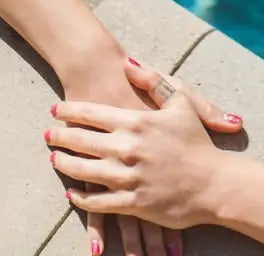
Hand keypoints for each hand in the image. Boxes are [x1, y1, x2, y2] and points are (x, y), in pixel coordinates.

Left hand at [51, 57, 243, 252]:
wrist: (216, 184)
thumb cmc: (196, 142)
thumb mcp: (180, 102)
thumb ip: (151, 80)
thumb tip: (127, 61)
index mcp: (135, 121)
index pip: (90, 112)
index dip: (69, 110)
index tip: (55, 110)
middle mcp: (127, 148)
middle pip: (80, 140)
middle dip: (60, 136)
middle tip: (47, 134)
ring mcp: (128, 177)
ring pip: (84, 171)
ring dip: (65, 164)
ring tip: (54, 159)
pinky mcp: (133, 203)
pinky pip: (99, 202)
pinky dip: (82, 198)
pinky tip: (72, 193)